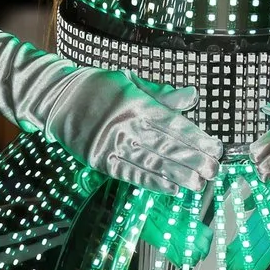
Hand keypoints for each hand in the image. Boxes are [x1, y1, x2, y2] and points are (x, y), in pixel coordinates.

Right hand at [49, 70, 223, 193]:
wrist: (55, 98)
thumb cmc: (96, 87)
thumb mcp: (128, 81)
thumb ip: (161, 94)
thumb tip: (191, 96)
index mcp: (134, 102)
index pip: (171, 123)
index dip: (195, 137)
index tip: (214, 148)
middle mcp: (124, 124)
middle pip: (164, 145)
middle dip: (191, 159)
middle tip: (214, 170)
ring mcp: (111, 144)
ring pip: (149, 162)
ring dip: (176, 175)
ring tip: (198, 184)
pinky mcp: (100, 160)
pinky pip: (129, 173)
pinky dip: (151, 182)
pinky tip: (170, 188)